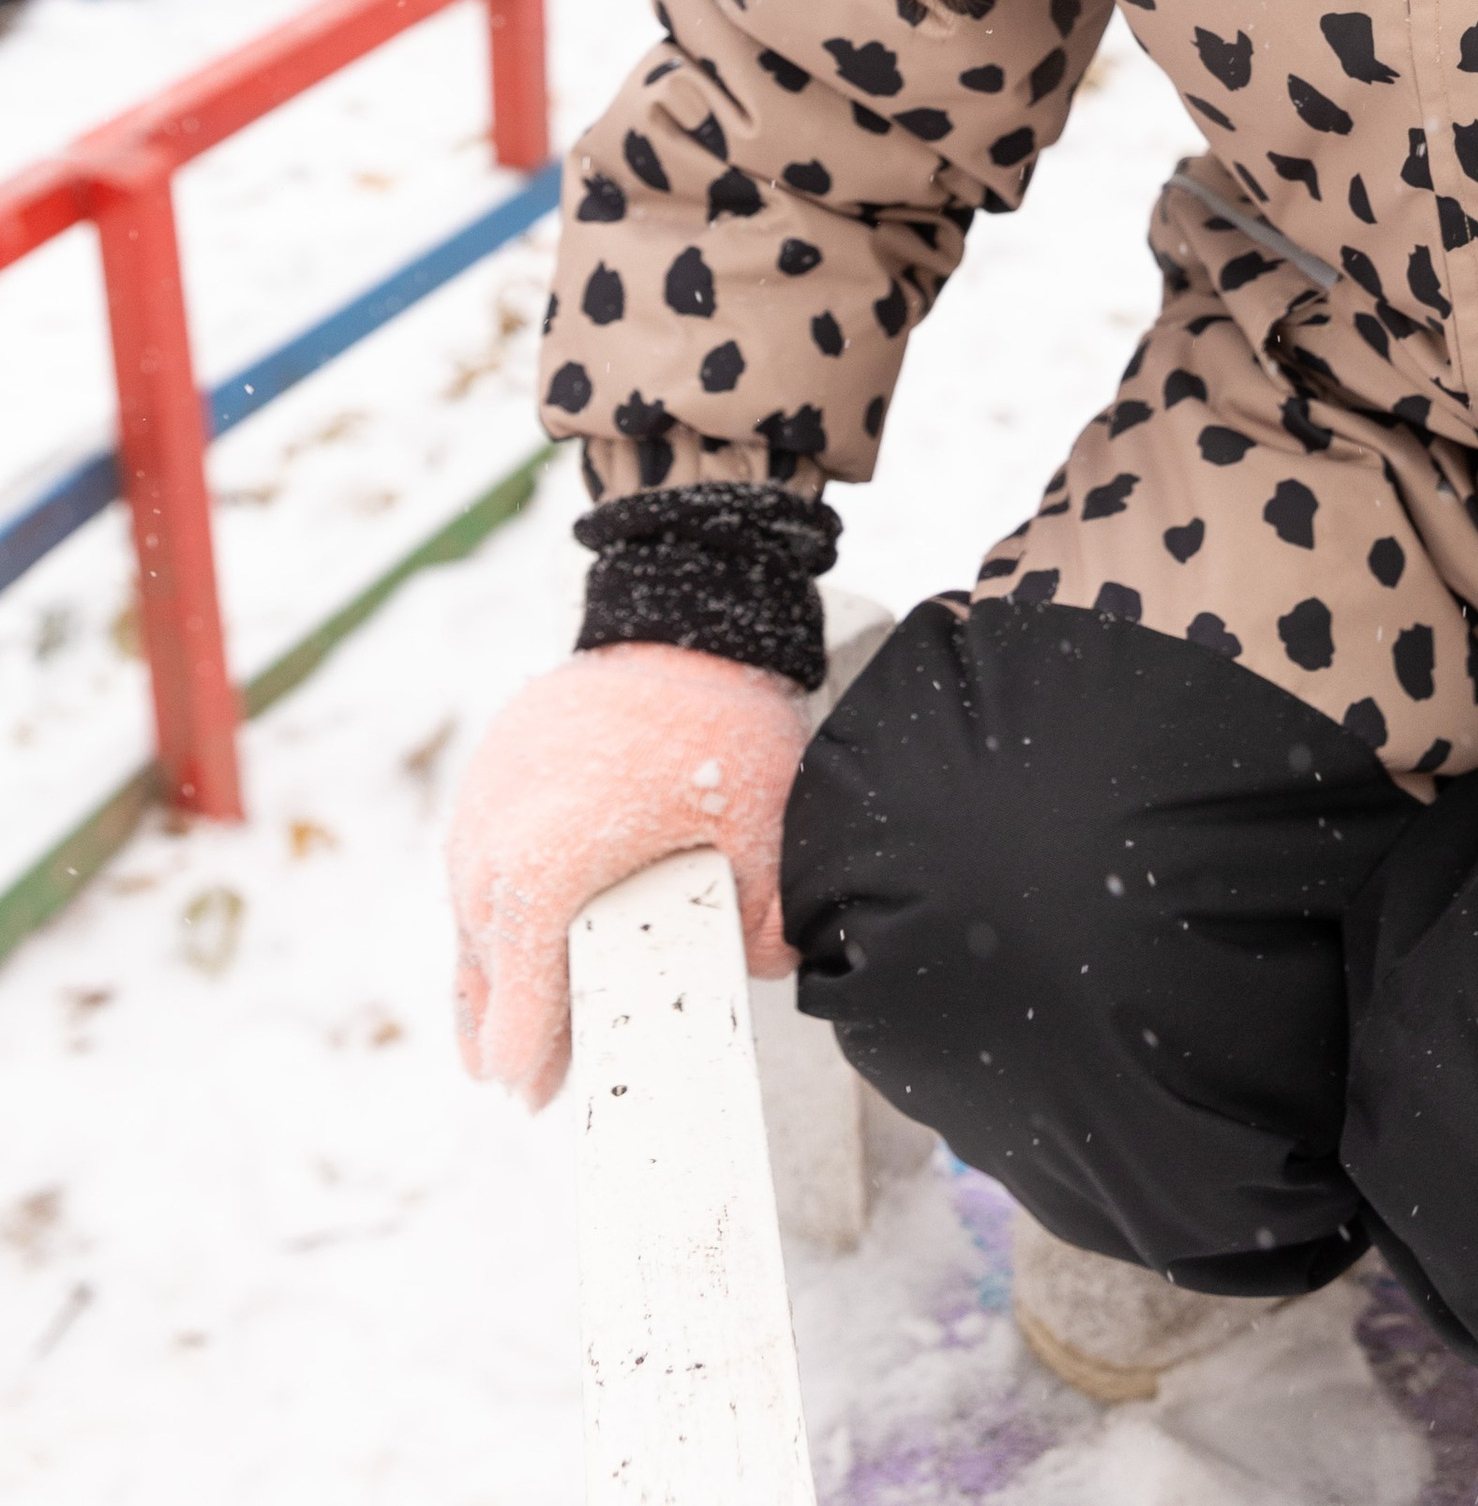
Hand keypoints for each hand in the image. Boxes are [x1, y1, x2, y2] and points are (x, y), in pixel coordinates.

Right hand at [446, 642, 810, 1107]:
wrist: (677, 612)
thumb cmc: (716, 725)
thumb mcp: (758, 833)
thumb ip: (767, 920)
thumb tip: (777, 972)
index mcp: (547, 873)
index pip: (518, 1001)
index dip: (527, 1058)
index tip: (533, 1097)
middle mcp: (494, 847)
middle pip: (483, 967)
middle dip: (500, 1029)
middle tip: (525, 1085)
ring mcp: (481, 806)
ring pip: (469, 916)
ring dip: (486, 970)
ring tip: (498, 1031)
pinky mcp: (487, 774)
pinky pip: (474, 863)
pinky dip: (487, 908)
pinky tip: (508, 931)